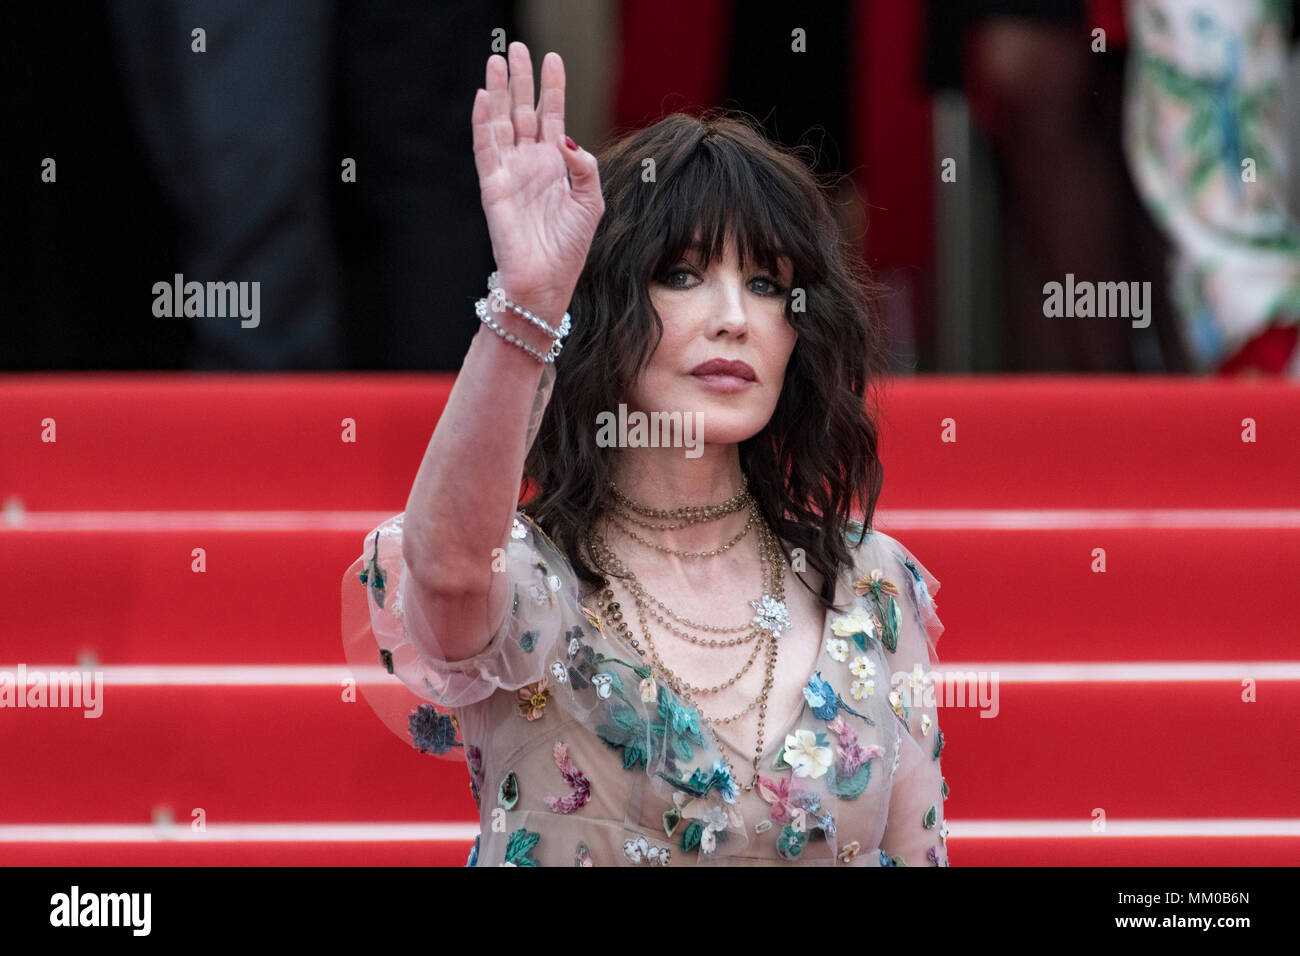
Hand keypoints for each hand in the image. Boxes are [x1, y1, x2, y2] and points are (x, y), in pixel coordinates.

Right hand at [472, 42, 604, 325]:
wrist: (547, 281)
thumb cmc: (569, 247)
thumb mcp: (591, 201)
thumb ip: (584, 166)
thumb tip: (564, 138)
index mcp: (554, 165)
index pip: (551, 116)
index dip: (552, 88)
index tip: (553, 59)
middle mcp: (530, 163)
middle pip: (523, 111)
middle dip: (522, 80)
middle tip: (517, 47)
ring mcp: (510, 173)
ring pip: (502, 123)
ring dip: (499, 92)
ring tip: (498, 60)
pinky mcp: (493, 187)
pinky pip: (485, 149)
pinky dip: (483, 123)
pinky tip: (484, 97)